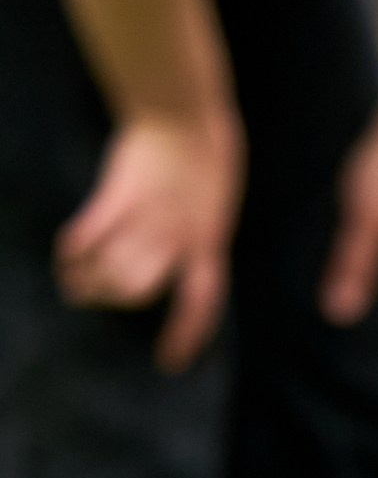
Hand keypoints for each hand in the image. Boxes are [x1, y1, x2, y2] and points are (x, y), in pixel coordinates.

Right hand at [53, 104, 241, 369]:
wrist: (185, 114)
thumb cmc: (204, 158)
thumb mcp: (213, 210)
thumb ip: (200, 241)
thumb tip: (188, 270)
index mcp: (207, 246)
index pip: (200, 305)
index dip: (184, 337)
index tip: (167, 363)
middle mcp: (178, 239)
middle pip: (139, 290)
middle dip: (115, 298)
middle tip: (95, 294)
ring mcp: (148, 217)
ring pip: (112, 267)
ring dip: (88, 279)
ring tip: (74, 281)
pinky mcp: (120, 192)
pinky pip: (92, 230)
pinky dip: (75, 247)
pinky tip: (65, 254)